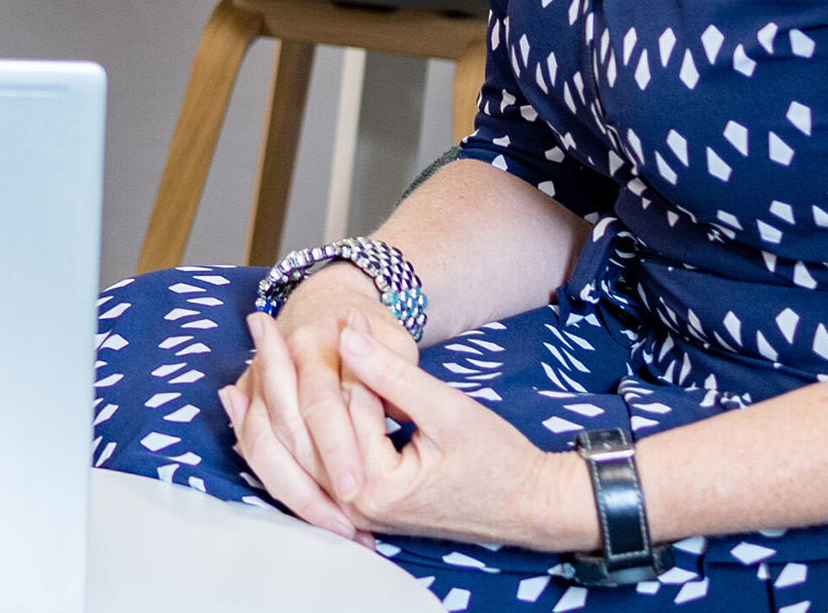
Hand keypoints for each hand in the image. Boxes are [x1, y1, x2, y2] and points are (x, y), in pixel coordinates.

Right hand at [221, 266, 388, 515]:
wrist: (330, 298)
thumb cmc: (372, 325)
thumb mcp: (397, 339)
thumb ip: (393, 370)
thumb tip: (384, 406)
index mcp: (312, 346)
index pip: (320, 405)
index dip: (336, 447)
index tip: (355, 487)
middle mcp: (276, 366)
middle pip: (283, 434)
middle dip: (311, 487)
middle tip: (348, 528)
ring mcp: (257, 383)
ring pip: (260, 446)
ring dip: (295, 492)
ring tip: (338, 528)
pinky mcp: (253, 399)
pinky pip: (254, 446)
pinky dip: (276, 478)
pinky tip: (307, 507)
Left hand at [325, 313, 599, 552]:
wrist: (529, 504)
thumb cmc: (498, 461)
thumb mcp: (446, 408)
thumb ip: (392, 374)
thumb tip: (347, 337)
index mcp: (373, 489)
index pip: (347, 408)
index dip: (353, 357)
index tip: (351, 316)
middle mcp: (356, 508)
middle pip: (313, 433)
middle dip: (304, 379)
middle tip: (298, 330)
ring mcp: (359, 511)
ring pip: (313, 446)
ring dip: (304, 399)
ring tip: (299, 350)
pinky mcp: (366, 504)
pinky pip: (329, 458)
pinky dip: (322, 423)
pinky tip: (315, 388)